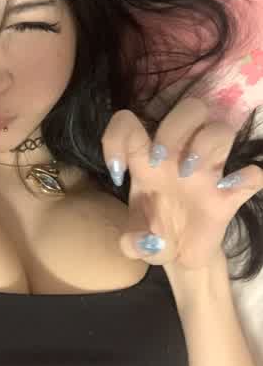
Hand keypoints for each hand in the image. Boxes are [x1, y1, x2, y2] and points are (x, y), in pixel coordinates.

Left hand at [101, 97, 262, 272]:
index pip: (129, 122)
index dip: (117, 136)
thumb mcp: (135, 243)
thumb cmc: (154, 234)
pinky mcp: (230, 196)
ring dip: (204, 144)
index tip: (117, 171)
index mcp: (146, 159)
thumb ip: (131, 243)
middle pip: (188, 109)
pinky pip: (254, 175)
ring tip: (188, 173)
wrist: (181, 256)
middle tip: (160, 160)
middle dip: (171, 128)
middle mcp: (178, 156)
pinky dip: (247, 177)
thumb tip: (141, 242)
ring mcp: (207, 173)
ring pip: (220, 128)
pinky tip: (227, 190)